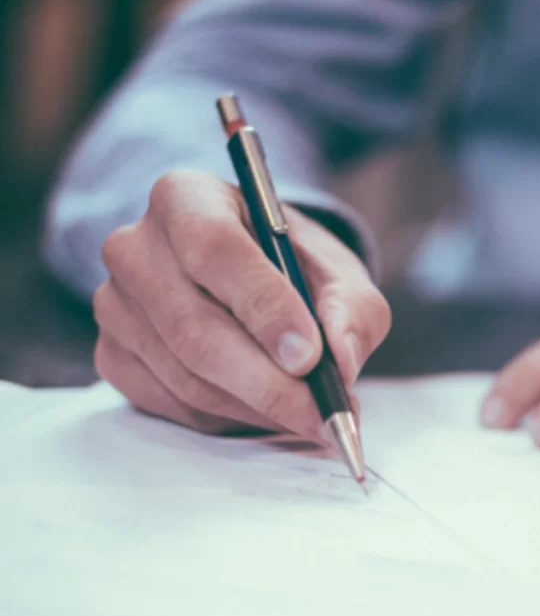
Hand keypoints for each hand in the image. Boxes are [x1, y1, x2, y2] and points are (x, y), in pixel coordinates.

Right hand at [93, 170, 390, 437]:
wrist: (254, 280)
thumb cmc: (295, 268)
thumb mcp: (340, 274)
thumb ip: (351, 310)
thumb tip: (341, 359)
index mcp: (187, 198)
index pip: (215, 250)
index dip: (264, 307)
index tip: (309, 356)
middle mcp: (136, 247)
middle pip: (194, 328)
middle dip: (268, 382)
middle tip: (322, 413)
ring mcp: (116, 305)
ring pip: (186, 376)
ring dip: (257, 407)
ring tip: (310, 416)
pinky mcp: (113, 355)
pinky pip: (172, 404)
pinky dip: (230, 418)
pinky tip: (267, 410)